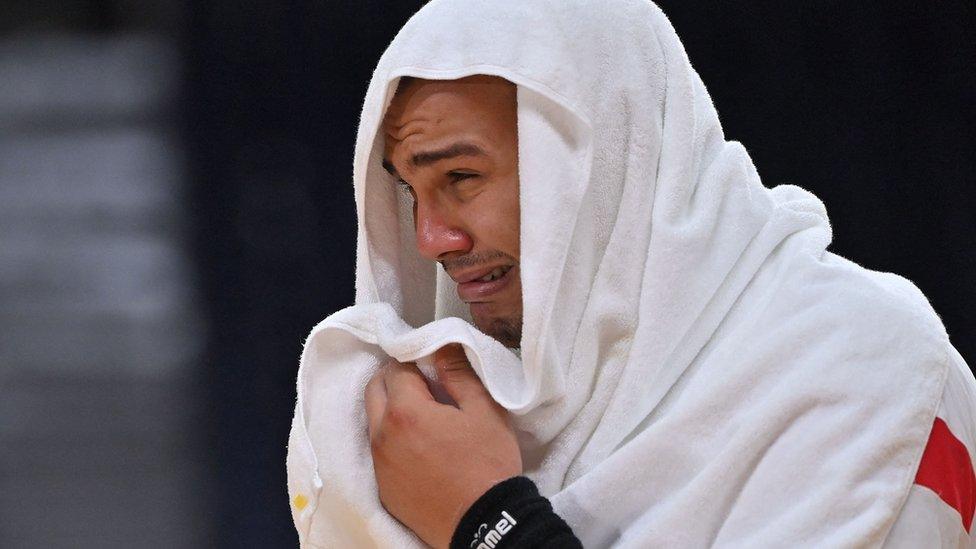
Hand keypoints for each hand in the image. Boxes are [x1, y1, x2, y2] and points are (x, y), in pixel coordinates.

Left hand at [365, 344, 521, 547]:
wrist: (485, 523)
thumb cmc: (488, 464)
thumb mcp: (484, 410)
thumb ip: (459, 373)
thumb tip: (442, 345)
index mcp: (406, 411)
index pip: (396, 368)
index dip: (414, 360)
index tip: (431, 365)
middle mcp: (382, 435)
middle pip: (374, 390)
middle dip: (394, 379)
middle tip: (422, 383)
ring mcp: (379, 464)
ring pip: (373, 421)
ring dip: (390, 408)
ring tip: (422, 415)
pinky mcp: (383, 487)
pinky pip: (379, 451)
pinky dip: (392, 439)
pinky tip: (418, 446)